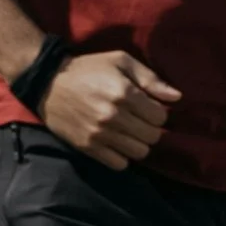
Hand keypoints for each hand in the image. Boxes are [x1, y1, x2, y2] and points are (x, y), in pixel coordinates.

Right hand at [35, 51, 176, 169]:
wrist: (49, 83)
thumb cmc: (88, 68)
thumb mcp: (120, 61)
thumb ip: (150, 79)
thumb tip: (177, 98)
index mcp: (124, 93)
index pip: (160, 117)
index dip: (158, 113)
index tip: (148, 108)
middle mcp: (113, 116)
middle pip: (152, 137)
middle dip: (150, 129)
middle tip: (139, 120)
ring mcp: (100, 134)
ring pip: (139, 152)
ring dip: (138, 143)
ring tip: (129, 132)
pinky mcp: (88, 147)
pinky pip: (120, 164)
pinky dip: (122, 156)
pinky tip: (117, 143)